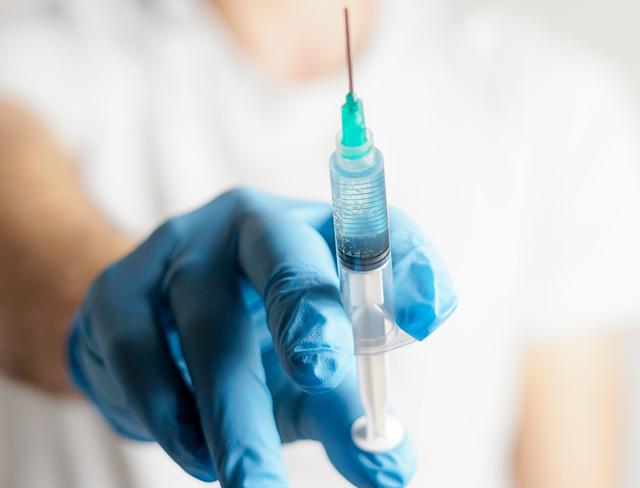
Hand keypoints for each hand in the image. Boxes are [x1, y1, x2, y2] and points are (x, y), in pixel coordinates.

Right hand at [68, 188, 456, 486]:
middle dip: (302, 315)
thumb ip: (350, 408)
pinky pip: (137, 350)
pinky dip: (167, 411)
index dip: (396, 267)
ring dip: (233, 411)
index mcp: (309, 229)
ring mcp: (176, 249)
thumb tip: (390, 466)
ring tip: (254, 483)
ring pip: (207, 324)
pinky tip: (197, 456)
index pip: (360, 233)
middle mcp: (244, 223)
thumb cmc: (256, 339)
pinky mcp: (117, 289)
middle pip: (280, 255)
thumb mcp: (311, 364)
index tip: (418, 321)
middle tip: (322, 378)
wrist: (156, 326)